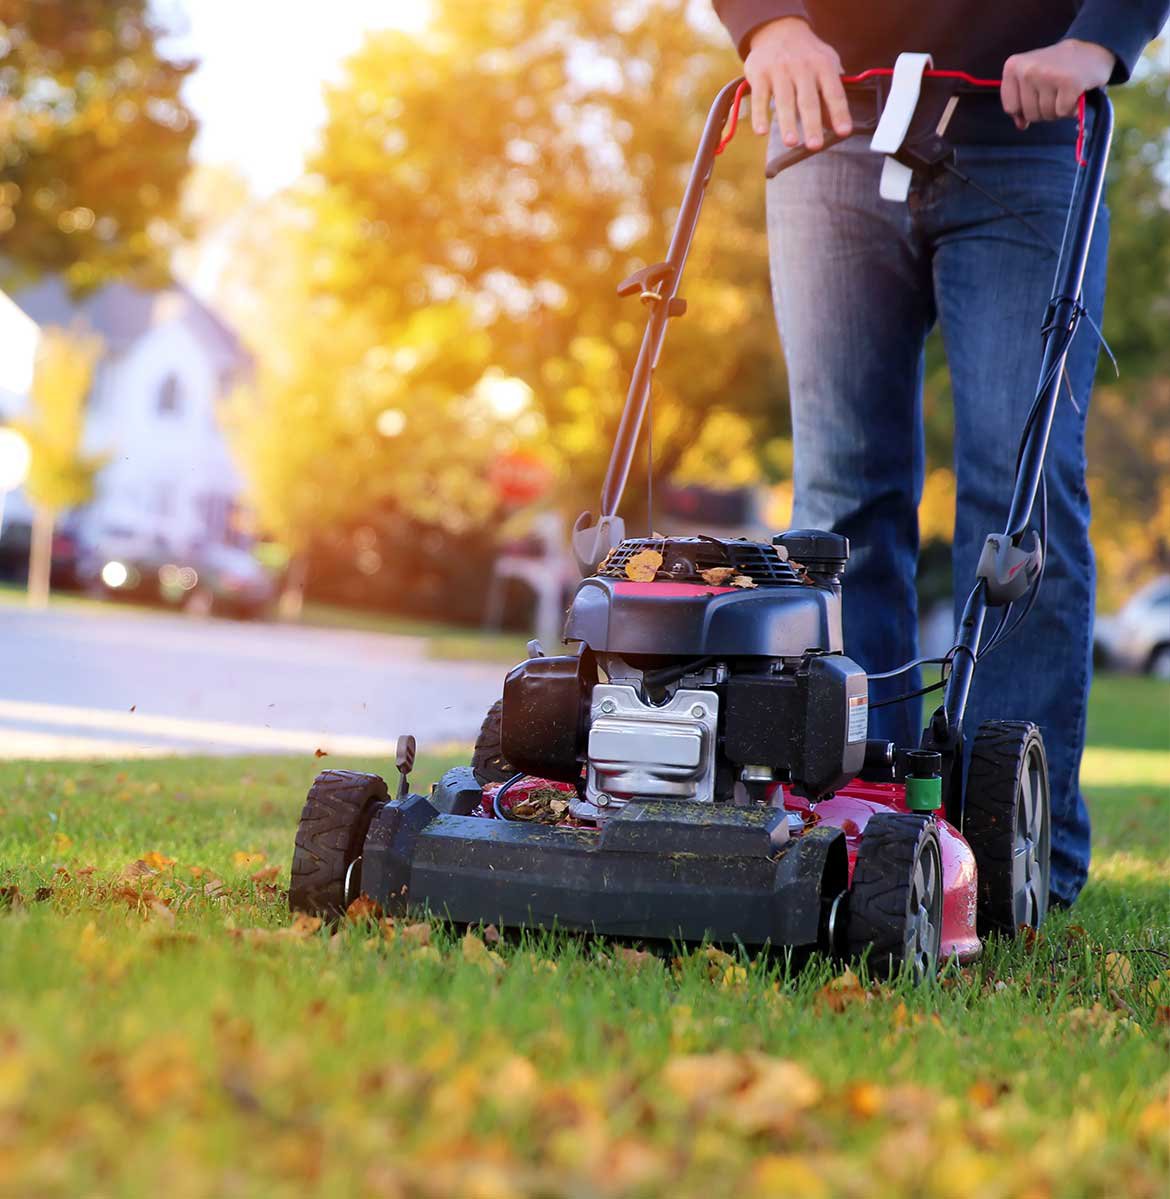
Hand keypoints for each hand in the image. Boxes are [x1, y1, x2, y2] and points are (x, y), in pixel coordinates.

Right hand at [744, 17, 851, 149]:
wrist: (778, 30)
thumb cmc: (805, 55)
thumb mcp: (824, 66)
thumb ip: (829, 94)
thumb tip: (833, 125)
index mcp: (823, 66)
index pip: (834, 92)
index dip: (840, 113)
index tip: (843, 132)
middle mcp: (802, 67)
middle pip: (808, 100)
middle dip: (812, 123)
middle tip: (815, 145)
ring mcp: (780, 70)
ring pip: (784, 100)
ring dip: (787, 123)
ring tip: (791, 142)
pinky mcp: (759, 74)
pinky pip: (759, 98)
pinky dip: (759, 115)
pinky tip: (761, 131)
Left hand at [1001, 39, 1114, 128]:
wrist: (1093, 49)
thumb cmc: (1057, 68)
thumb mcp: (1031, 79)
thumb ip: (1020, 102)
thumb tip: (1021, 125)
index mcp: (1013, 66)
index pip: (1011, 108)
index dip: (1025, 108)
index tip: (1038, 92)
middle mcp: (1028, 69)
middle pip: (1029, 114)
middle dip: (1044, 109)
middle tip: (1056, 90)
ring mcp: (1048, 75)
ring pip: (1046, 114)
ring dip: (1058, 109)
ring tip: (1065, 89)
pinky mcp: (1070, 82)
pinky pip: (1063, 112)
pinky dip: (1071, 108)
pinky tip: (1076, 92)